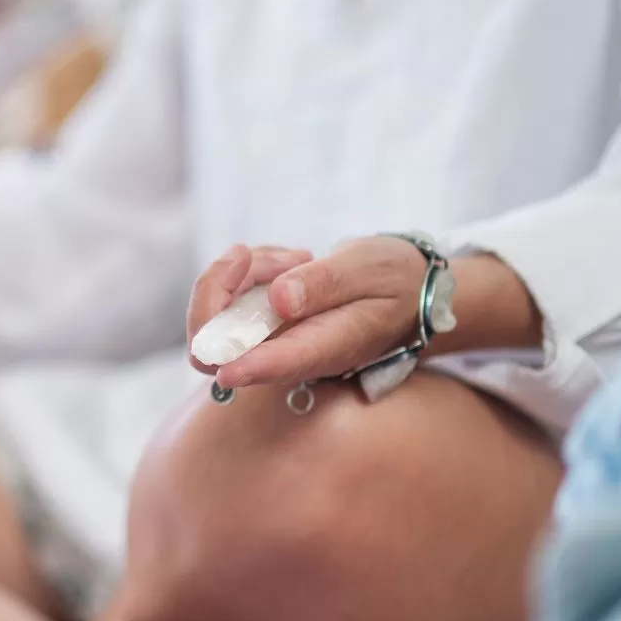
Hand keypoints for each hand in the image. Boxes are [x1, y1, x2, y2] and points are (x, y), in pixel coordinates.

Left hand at [192, 237, 427, 389]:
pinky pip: (227, 298)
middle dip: (218, 289)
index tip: (215, 358)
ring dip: (239, 273)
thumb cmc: (393, 281)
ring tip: (295, 257)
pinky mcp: (260, 325)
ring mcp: (269, 342)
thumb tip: (279, 301)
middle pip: (216, 348)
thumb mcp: (369, 270)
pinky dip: (245, 270)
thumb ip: (326, 285)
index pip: (269, 365)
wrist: (406, 288)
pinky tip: (288, 260)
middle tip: (249, 255)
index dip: (235, 361)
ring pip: (216, 315)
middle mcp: (287, 354)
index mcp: (321, 349)